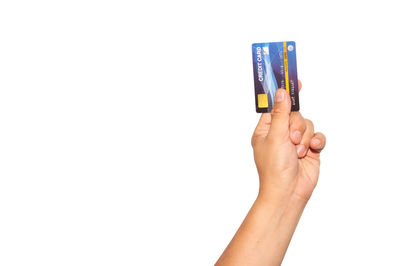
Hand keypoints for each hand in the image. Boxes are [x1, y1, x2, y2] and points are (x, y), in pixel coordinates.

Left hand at [251, 86, 325, 201]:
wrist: (289, 192)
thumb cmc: (274, 168)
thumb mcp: (275, 137)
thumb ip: (281, 113)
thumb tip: (281, 93)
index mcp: (266, 130)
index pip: (275, 107)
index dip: (284, 95)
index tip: (294, 81)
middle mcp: (281, 134)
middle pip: (295, 114)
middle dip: (296, 126)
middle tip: (292, 140)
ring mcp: (296, 142)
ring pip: (307, 124)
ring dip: (305, 138)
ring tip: (298, 152)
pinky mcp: (310, 149)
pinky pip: (318, 136)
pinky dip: (316, 142)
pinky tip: (312, 151)